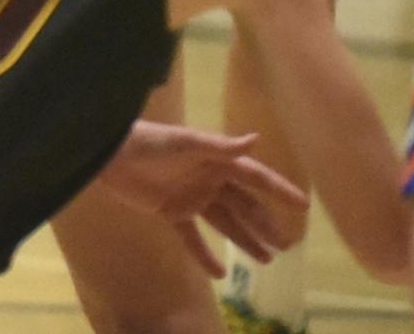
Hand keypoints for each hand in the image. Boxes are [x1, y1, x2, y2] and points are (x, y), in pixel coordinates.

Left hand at [96, 122, 307, 276]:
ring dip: (245, 240)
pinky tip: (220, 274)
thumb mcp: (185, 143)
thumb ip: (220, 146)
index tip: (303, 205)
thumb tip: (256, 139)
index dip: (279, 189)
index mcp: (216, 161)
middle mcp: (209, 180)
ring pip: (225, 223)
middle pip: (244, 205)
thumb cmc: (149, 141)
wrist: (110, 154)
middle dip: (265, 224)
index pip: (255, 176)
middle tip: (288, 245)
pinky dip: (205, 255)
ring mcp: (191, 198)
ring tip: (267, 260)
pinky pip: (193, 238)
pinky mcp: (170, 213)